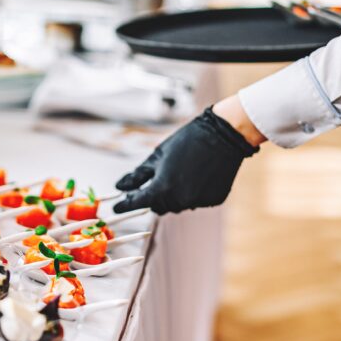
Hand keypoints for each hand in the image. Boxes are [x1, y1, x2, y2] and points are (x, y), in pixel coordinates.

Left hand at [113, 106, 258, 214]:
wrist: (224, 135)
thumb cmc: (187, 140)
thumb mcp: (158, 156)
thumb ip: (137, 175)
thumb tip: (119, 187)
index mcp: (162, 188)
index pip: (137, 203)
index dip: (125, 205)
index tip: (116, 206)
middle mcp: (179, 200)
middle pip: (158, 206)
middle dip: (154, 196)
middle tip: (157, 178)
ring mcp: (197, 202)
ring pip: (178, 204)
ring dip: (174, 194)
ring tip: (182, 172)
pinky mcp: (213, 201)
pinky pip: (196, 201)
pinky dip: (193, 192)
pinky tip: (198, 175)